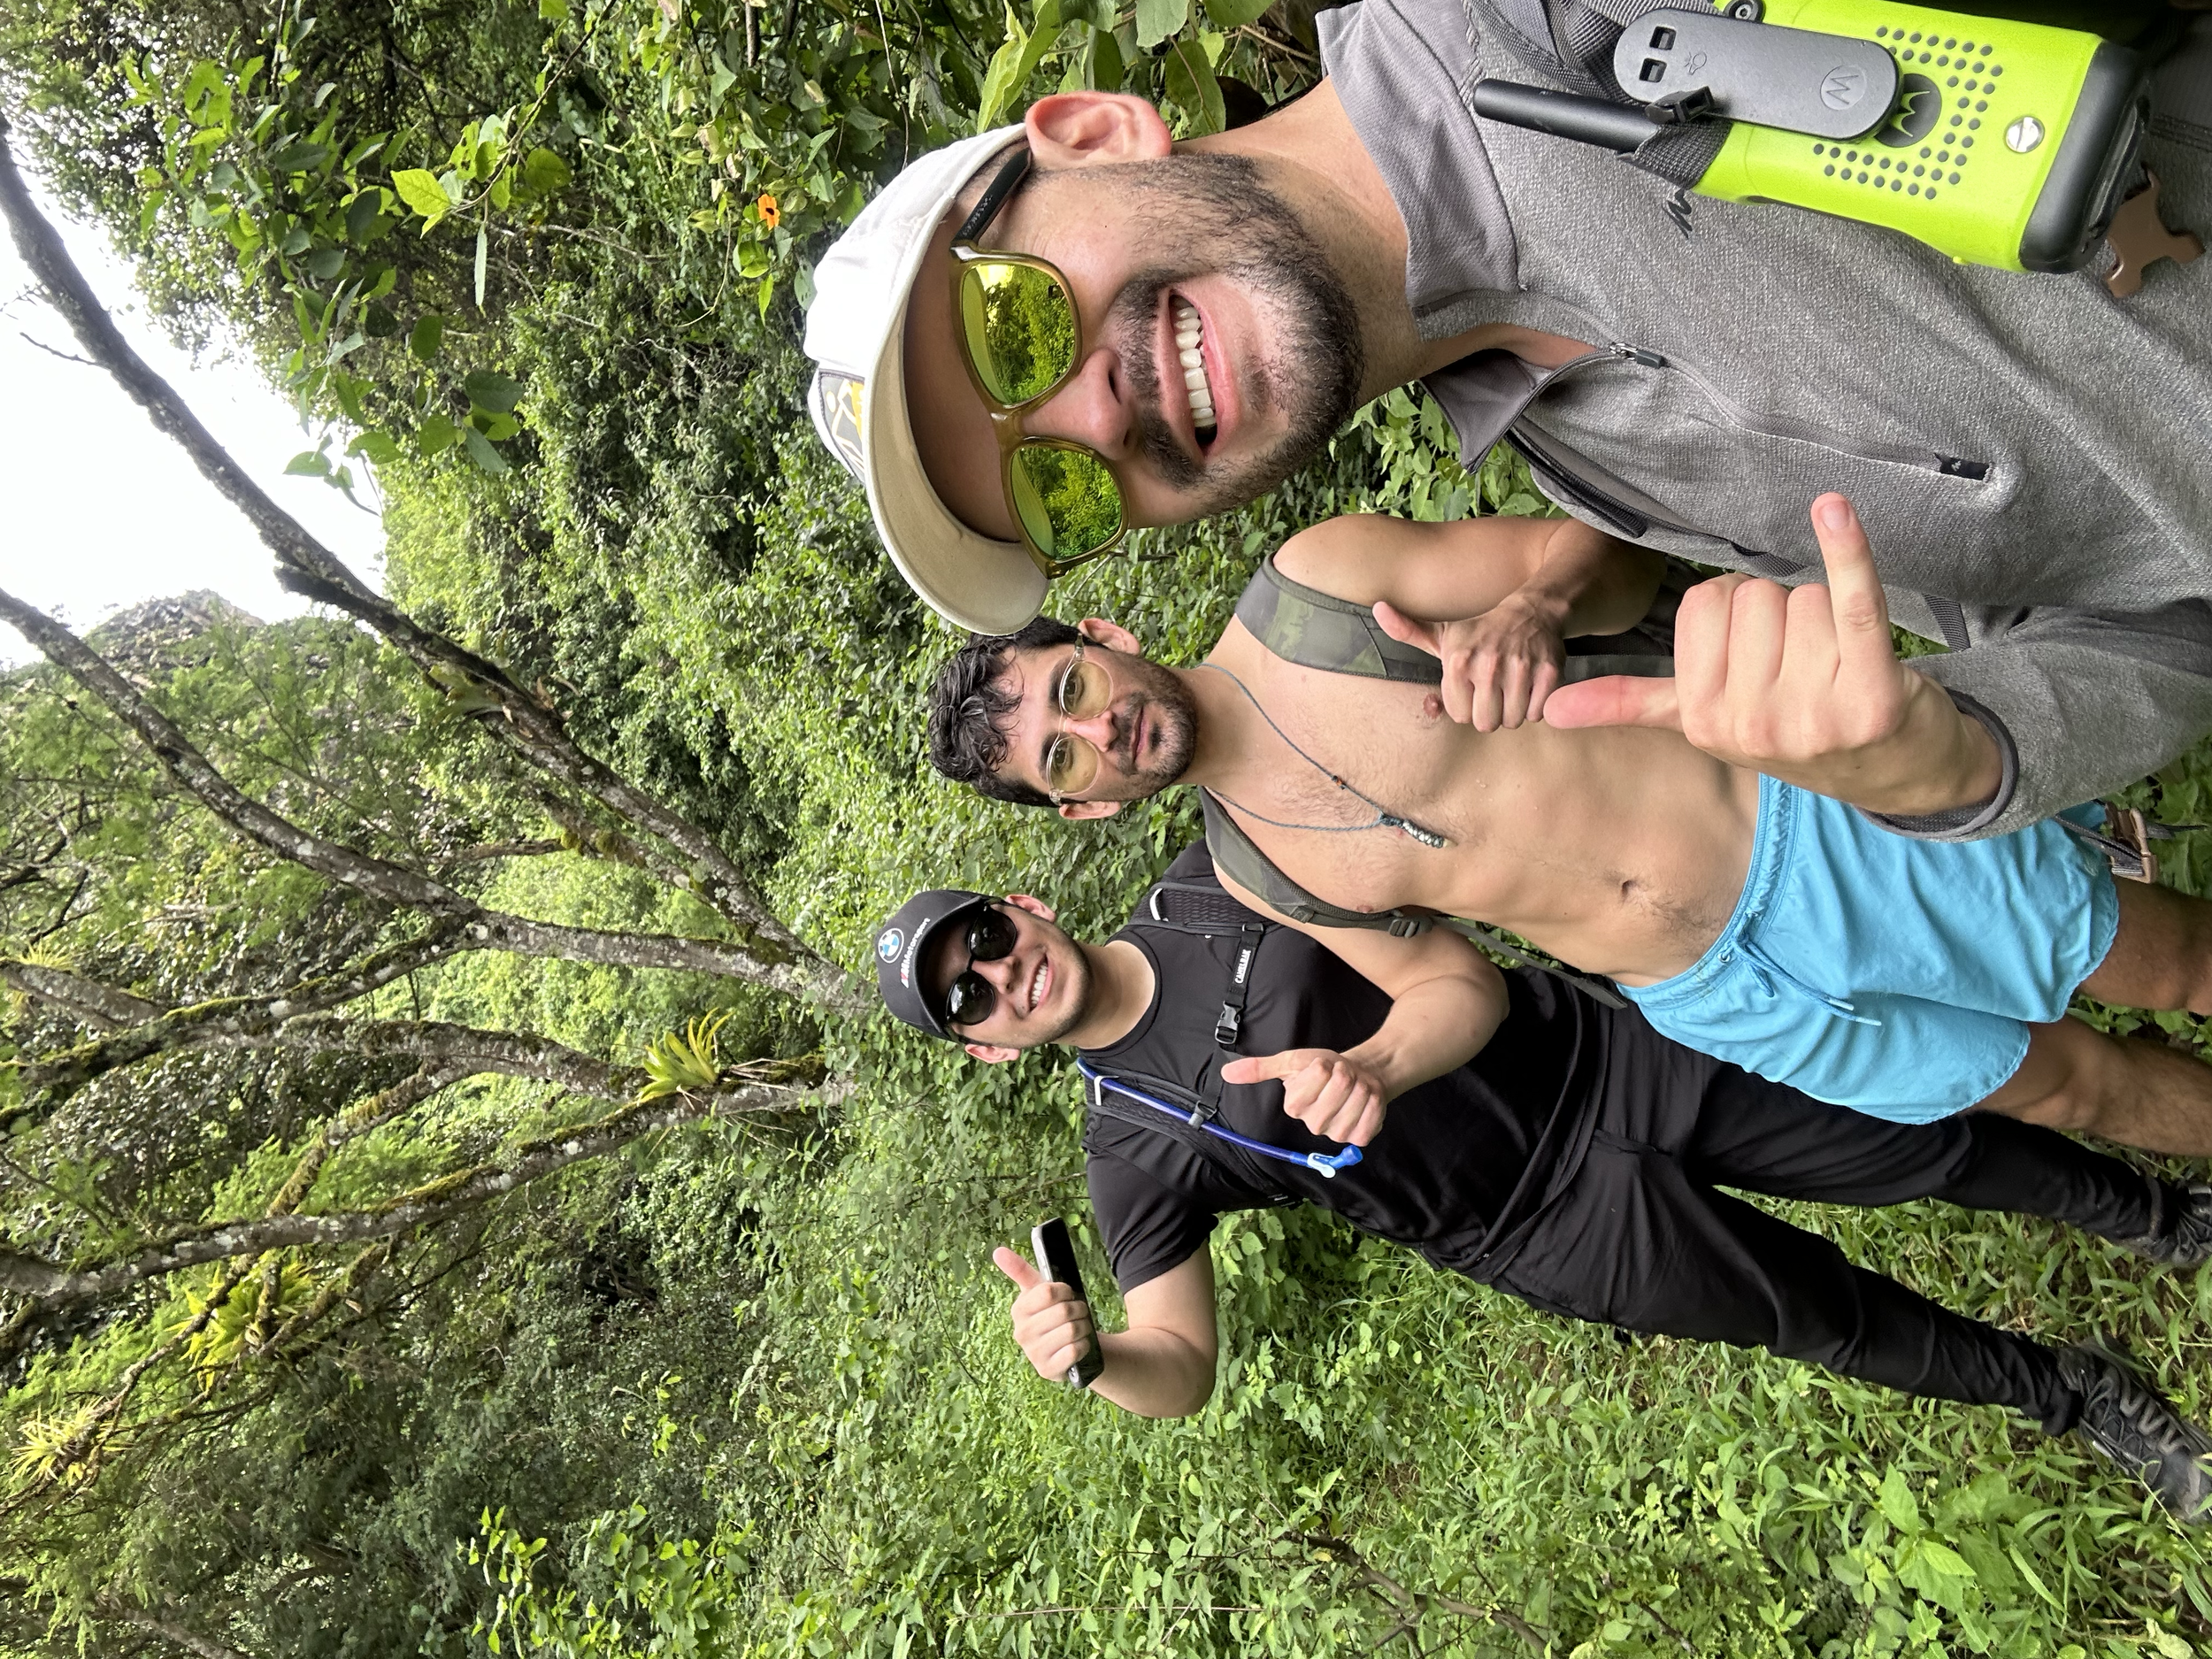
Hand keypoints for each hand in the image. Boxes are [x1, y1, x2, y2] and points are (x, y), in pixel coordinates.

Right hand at [992, 1247, 1094, 1380]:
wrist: (1068, 1347)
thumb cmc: (1053, 1314)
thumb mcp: (1039, 1291)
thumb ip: (1020, 1270)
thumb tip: (998, 1251)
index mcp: (1019, 1310)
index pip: (1048, 1292)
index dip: (1065, 1291)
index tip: (1067, 1294)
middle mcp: (1021, 1333)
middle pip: (1063, 1312)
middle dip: (1079, 1309)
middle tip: (1077, 1312)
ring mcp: (1034, 1354)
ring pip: (1072, 1330)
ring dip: (1084, 1326)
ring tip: (1079, 1328)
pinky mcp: (1048, 1371)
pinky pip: (1075, 1351)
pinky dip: (1084, 1345)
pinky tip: (1078, 1346)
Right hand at [1217, 1048, 1388, 1145]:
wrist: (1361, 1075)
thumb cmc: (1326, 1068)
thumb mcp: (1293, 1061)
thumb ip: (1260, 1068)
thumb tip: (1227, 1072)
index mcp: (1294, 1106)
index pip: (1313, 1080)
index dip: (1323, 1068)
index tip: (1324, 1066)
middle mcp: (1313, 1125)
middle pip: (1337, 1091)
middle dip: (1345, 1075)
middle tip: (1343, 1074)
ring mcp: (1337, 1134)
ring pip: (1355, 1105)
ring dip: (1362, 1087)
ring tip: (1357, 1084)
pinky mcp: (1359, 1139)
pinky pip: (1369, 1122)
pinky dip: (1374, 1104)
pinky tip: (1368, 1098)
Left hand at [1372, 593, 1565, 730]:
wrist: (1530, 612)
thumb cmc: (1480, 631)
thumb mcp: (1442, 633)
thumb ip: (1408, 631)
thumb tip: (1378, 609)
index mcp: (1458, 661)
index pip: (1459, 716)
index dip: (1467, 705)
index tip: (1473, 686)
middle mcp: (1488, 665)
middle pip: (1485, 723)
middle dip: (1489, 711)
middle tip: (1494, 689)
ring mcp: (1521, 669)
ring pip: (1512, 721)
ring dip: (1512, 711)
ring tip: (1511, 686)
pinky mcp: (1549, 673)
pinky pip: (1538, 714)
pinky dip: (1535, 706)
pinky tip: (1528, 685)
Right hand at [1540, 494, 2001, 816]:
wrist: (1896, 772)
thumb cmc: (1797, 731)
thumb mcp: (1709, 724)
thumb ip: (1632, 705)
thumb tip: (1547, 711)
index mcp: (1704, 720)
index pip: (1704, 606)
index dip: (1733, 612)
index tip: (1757, 649)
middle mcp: (1753, 724)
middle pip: (1754, 598)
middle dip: (1780, 613)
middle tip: (1806, 661)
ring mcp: (1816, 714)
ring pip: (1804, 597)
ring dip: (1828, 614)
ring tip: (1840, 661)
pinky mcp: (1874, 694)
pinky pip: (1853, 600)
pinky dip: (1846, 548)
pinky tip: (1833, 511)